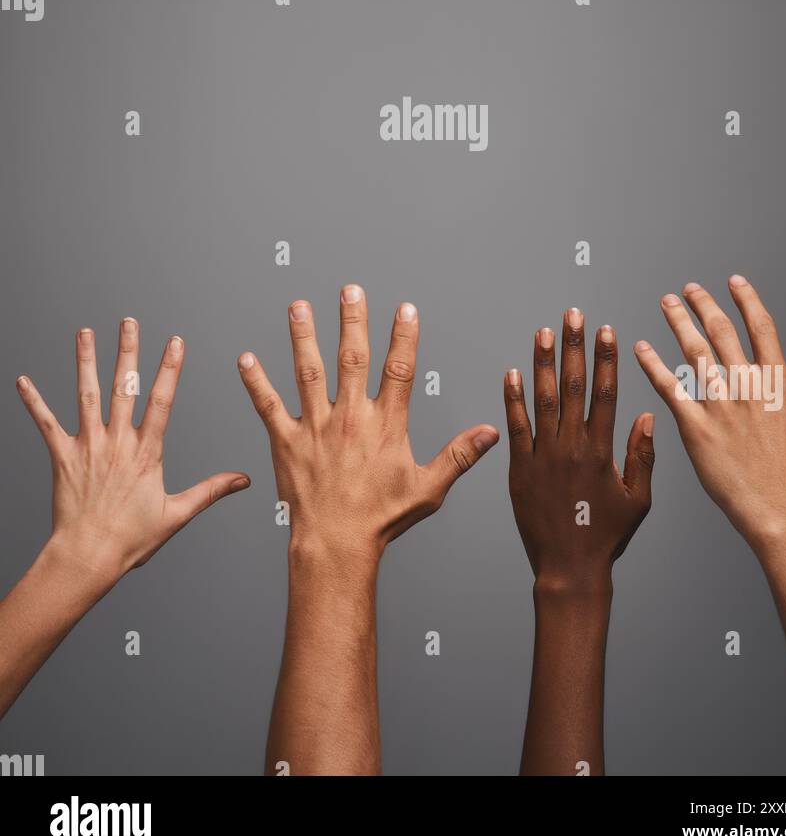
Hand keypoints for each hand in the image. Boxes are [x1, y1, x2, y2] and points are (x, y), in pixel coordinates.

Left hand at [16, 319, 250, 584]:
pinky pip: (46, 424)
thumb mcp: (177, 514)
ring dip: (85, 361)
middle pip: (124, 387)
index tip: (175, 342)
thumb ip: (210, 490)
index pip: (162, 401)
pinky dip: (34, 402)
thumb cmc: (130, 540)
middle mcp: (117, 443)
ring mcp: (88, 447)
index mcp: (146, 453)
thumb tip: (242, 480)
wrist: (87, 557)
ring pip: (87, 395)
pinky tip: (23, 381)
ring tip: (84, 333)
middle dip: (127, 351)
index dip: (169, 369)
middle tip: (128, 322)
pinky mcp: (63, 457)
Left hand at [238, 285, 498, 567]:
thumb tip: (490, 432)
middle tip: (350, 290)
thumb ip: (459, 455)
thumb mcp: (428, 488)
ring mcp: (315, 428)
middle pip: (351, 358)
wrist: (335, 545)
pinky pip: (268, 406)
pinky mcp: (286, 442)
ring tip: (298, 306)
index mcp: (385, 426)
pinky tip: (245, 359)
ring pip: (308, 372)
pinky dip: (256, 382)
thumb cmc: (381, 520)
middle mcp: (350, 418)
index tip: (405, 308)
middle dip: (352, 321)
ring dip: (302, 337)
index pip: (398, 370)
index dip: (404, 337)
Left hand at [504, 310, 654, 591]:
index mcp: (602, 451)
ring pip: (543, 400)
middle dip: (574, 347)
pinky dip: (513, 399)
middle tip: (573, 316)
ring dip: (542, 363)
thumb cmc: (607, 535)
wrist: (569, 568)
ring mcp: (544, 456)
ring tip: (543, 332)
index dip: (605, 360)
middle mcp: (572, 447)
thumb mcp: (638, 499)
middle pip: (573, 386)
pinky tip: (512, 373)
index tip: (606, 331)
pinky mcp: (520, 469)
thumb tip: (646, 415)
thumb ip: (642, 456)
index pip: (605, 393)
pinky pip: (516, 427)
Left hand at [634, 276, 785, 549]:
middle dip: (704, 305)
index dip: (747, 300)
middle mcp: (747, 387)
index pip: (761, 328)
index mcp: (777, 384)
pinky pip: (669, 388)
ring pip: (694, 351)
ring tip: (667, 303)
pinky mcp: (695, 427)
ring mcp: (720, 406)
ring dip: (678, 322)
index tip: (734, 281)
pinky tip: (640, 348)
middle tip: (689, 288)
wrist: (779, 514)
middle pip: (722, 332)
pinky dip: (653, 365)